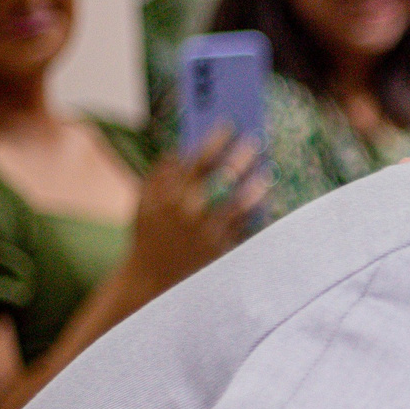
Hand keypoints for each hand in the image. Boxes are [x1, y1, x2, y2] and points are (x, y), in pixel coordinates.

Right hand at [121, 126, 263, 295]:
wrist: (148, 284)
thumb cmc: (148, 238)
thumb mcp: (143, 205)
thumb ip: (158, 176)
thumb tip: (177, 150)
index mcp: (169, 197)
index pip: (197, 160)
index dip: (216, 139)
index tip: (230, 124)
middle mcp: (189, 213)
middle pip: (223, 177)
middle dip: (242, 156)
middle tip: (256, 141)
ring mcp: (206, 235)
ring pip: (240, 204)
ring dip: (256, 186)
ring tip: (266, 175)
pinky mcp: (220, 254)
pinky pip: (244, 229)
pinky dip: (254, 214)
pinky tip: (263, 203)